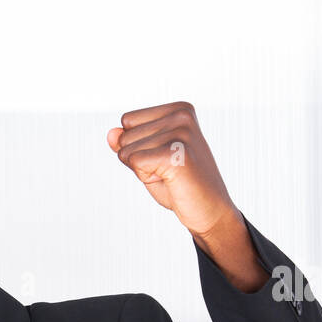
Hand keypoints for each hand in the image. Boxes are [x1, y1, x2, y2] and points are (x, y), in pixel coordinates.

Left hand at [107, 102, 265, 291]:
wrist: (210, 211)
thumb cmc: (180, 185)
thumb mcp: (148, 159)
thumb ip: (128, 144)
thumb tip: (111, 133)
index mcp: (179, 110)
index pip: (127, 121)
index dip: (137, 146)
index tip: (164, 158)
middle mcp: (181, 116)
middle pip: (124, 136)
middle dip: (139, 159)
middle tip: (168, 171)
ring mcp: (180, 132)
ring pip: (127, 151)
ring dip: (144, 171)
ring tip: (171, 175)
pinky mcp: (176, 152)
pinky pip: (135, 163)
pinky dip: (146, 178)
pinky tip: (171, 180)